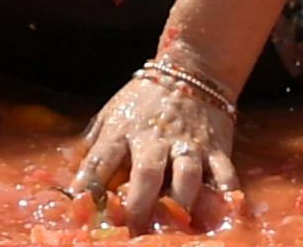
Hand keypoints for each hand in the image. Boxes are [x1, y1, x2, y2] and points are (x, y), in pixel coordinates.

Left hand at [70, 61, 241, 230]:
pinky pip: (224, 174)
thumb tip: (75, 180)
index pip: (101, 159)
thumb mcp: (111, 114)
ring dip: (181, 202)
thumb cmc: (143, 101)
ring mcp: (188, 144)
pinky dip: (227, 194)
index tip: (82, 209)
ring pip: (187, 176)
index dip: (89, 184)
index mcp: (122, 130)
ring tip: (176, 225)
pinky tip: (227, 211)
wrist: (191, 72)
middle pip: (146, 173)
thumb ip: (94, 144)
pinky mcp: (217, 149)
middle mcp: (154, 138)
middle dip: (139, 204)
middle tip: (134, 232)